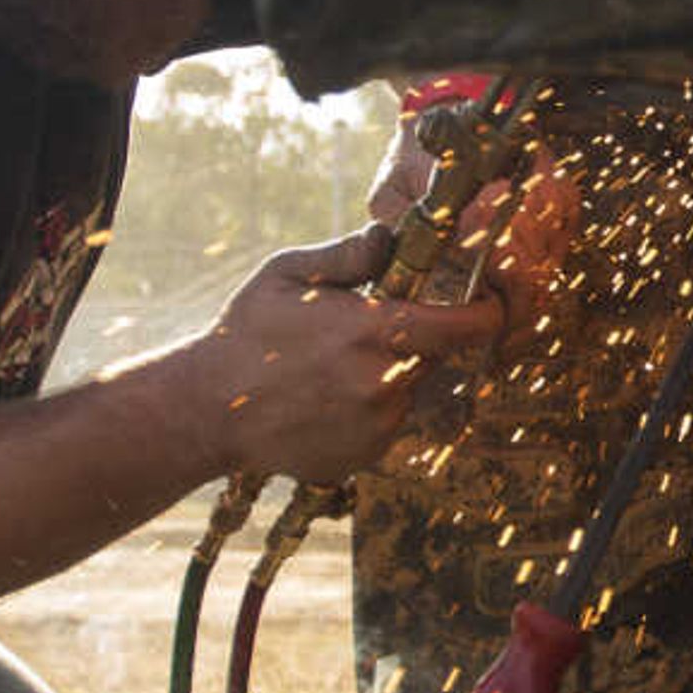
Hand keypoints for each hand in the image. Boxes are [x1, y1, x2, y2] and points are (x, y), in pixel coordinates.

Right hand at [168, 227, 502, 487]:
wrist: (206, 411)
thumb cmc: (246, 333)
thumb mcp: (288, 273)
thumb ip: (350, 252)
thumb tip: (392, 236)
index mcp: (373, 332)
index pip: (468, 324)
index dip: (486, 310)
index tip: (485, 299)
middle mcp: (384, 385)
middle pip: (442, 357)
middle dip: (425, 339)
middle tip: (378, 328)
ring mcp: (377, 428)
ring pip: (415, 393)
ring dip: (395, 375)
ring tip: (337, 367)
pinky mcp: (365, 457)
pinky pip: (390, 425)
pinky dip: (373, 410)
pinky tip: (327, 399)